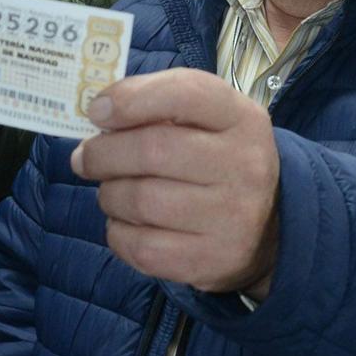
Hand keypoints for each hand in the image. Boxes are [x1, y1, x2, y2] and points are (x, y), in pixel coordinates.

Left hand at [70, 68, 281, 297]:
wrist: (269, 229)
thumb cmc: (219, 160)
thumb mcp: (208, 120)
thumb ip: (159, 104)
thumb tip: (99, 112)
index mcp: (241, 118)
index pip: (185, 93)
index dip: (131, 99)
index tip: (97, 110)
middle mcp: (244, 166)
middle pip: (153, 150)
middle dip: (103, 153)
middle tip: (85, 157)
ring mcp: (231, 218)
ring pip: (140, 200)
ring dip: (109, 194)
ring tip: (111, 191)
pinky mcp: (211, 261)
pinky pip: (141, 247)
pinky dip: (118, 232)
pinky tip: (125, 223)